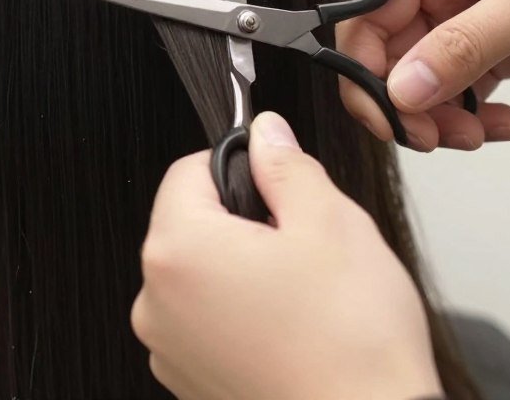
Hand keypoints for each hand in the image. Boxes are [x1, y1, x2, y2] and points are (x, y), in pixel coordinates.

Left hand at [131, 112, 440, 399]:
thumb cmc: (352, 344)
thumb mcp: (329, 222)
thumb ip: (285, 165)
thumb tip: (266, 134)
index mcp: (179, 252)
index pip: (187, 170)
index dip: (238, 163)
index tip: (276, 181)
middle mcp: (157, 303)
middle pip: (191, 222)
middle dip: (243, 218)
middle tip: (301, 242)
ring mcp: (171, 349)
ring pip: (202, 271)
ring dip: (243, 266)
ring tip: (301, 292)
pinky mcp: (191, 381)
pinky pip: (207, 318)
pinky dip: (241, 311)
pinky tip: (290, 326)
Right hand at [338, 0, 509, 149]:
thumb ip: (462, 48)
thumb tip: (398, 90)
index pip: (368, 11)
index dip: (365, 68)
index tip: (388, 117)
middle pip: (388, 51)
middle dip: (409, 101)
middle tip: (439, 138)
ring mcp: (466, 10)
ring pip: (420, 77)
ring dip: (441, 115)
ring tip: (479, 134)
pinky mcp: (493, 39)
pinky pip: (457, 87)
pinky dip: (470, 114)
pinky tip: (503, 122)